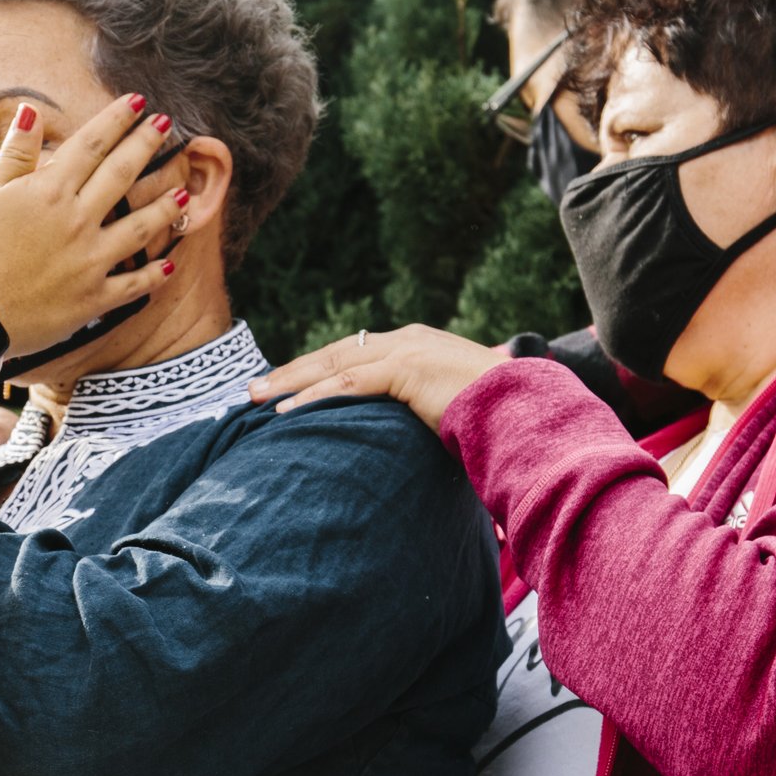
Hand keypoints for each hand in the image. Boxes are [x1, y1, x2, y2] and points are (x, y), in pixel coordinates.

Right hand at [0, 96, 183, 355]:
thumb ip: (13, 155)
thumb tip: (31, 113)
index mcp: (48, 191)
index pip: (91, 145)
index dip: (117, 120)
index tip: (139, 101)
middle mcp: (77, 220)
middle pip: (121, 174)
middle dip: (146, 144)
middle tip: (168, 124)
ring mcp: (89, 261)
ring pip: (140, 227)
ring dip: (166, 207)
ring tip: (185, 191)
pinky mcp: (91, 299)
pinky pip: (132, 285)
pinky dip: (153, 275)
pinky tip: (169, 265)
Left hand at [249, 324, 511, 432]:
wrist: (521, 405)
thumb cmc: (494, 414)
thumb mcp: (450, 406)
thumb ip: (424, 410)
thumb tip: (409, 436)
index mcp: (415, 344)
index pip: (354, 353)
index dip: (317, 369)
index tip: (287, 384)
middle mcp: (405, 339)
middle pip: (334, 353)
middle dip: (292, 371)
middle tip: (254, 388)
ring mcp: (404, 350)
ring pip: (332, 364)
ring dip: (291, 382)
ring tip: (256, 399)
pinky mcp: (403, 368)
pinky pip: (346, 383)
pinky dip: (313, 396)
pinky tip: (285, 411)